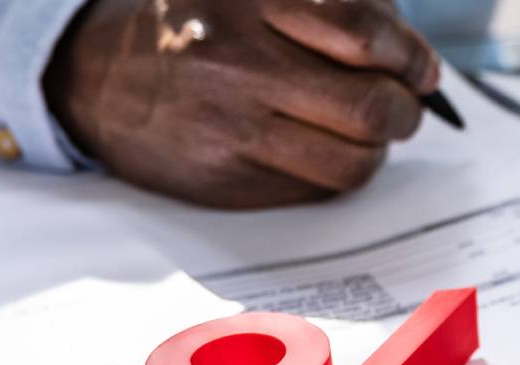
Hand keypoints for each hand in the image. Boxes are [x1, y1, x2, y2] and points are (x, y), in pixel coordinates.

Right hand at [45, 0, 439, 208]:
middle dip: (404, 111)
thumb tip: (412, 57)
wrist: (97, 75)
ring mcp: (231, 129)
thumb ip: (335, 5)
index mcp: (249, 1)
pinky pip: (317, 192)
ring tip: (364, 132)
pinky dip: (334, 173)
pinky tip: (319, 149)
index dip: (410, 55)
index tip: (421, 68)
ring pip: (353, 162)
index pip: (365, 32)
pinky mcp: (226, 182)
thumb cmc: (196, 24)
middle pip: (370, 107)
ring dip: (376, 150)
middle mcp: (238, 64)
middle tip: (402, 105)